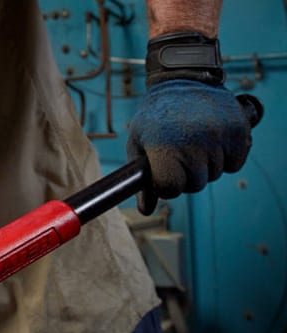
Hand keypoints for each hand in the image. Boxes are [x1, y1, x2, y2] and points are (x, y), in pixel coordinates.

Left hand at [127, 79, 252, 211]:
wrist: (183, 77)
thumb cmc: (157, 115)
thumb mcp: (140, 143)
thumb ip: (143, 179)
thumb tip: (146, 210)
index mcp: (164, 147)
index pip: (171, 189)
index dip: (167, 185)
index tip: (165, 173)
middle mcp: (192, 142)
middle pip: (194, 185)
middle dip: (186, 176)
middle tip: (180, 153)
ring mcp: (217, 136)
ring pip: (214, 175)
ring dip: (205, 166)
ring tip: (194, 141)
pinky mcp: (238, 131)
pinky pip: (234, 164)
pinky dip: (226, 158)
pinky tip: (213, 141)